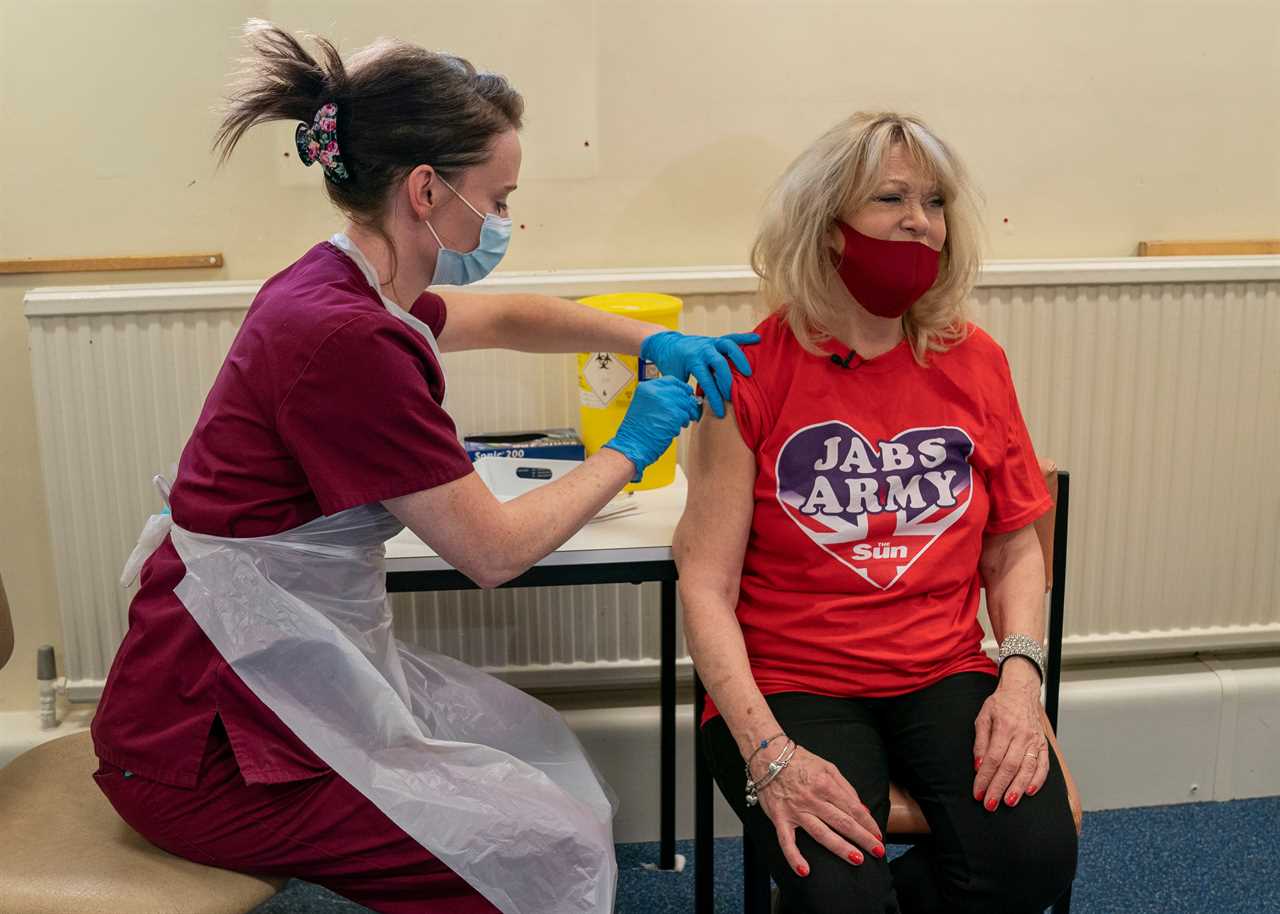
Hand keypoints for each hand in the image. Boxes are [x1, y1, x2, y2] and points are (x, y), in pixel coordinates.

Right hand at [603, 376, 701, 480]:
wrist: (632, 446)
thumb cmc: (636, 431)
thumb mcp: (644, 405)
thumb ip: (659, 397)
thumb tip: (680, 396)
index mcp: (647, 387)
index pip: (672, 381)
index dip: (681, 388)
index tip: (686, 393)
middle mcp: (656, 392)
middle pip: (681, 392)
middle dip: (687, 403)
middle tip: (688, 410)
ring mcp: (665, 403)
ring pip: (686, 404)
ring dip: (686, 414)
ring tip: (679, 422)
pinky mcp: (673, 415)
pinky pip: (686, 416)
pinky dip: (683, 424)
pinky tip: (674, 429)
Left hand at [640, 331, 759, 418]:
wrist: (667, 344)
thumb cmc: (672, 365)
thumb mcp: (675, 380)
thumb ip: (685, 394)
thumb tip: (696, 415)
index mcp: (691, 360)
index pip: (706, 380)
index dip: (714, 397)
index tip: (721, 412)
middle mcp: (703, 349)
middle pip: (719, 363)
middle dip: (727, 381)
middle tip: (732, 396)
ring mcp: (711, 342)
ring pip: (728, 345)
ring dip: (740, 358)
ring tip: (748, 373)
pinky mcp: (717, 339)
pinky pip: (733, 336)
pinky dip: (745, 337)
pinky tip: (758, 339)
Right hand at [751, 743, 884, 877]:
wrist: (767, 755)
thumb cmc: (799, 760)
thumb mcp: (827, 766)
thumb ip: (846, 788)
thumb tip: (862, 809)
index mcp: (825, 784)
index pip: (852, 808)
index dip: (868, 823)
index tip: (878, 835)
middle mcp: (812, 799)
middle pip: (842, 822)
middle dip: (862, 838)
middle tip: (878, 851)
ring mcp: (795, 810)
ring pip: (821, 833)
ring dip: (840, 848)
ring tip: (856, 859)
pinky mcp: (779, 818)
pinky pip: (786, 841)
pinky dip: (794, 857)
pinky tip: (804, 871)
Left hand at [973, 662, 1049, 810]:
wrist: (1021, 692)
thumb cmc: (1000, 705)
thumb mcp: (983, 718)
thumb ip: (981, 742)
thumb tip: (979, 766)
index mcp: (1004, 727)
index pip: (993, 758)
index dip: (985, 777)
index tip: (977, 792)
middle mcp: (1022, 735)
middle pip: (1010, 766)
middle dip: (999, 788)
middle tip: (990, 804)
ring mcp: (1035, 741)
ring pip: (1027, 769)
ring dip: (1017, 788)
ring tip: (1008, 802)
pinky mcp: (1044, 745)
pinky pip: (1044, 766)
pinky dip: (1038, 780)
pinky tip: (1029, 792)